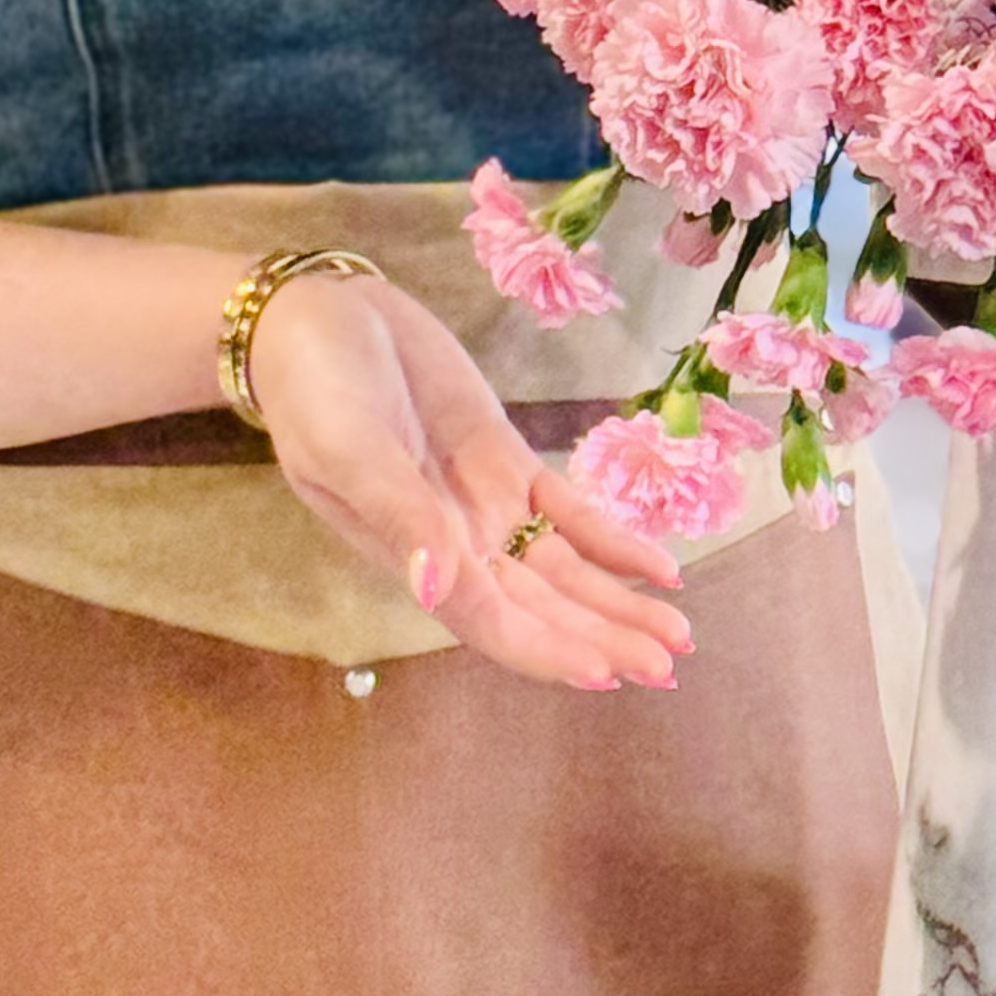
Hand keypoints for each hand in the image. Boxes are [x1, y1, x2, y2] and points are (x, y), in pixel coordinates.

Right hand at [246, 272, 694, 692]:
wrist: (323, 320)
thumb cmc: (317, 390)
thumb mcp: (348, 449)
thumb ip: (400, 517)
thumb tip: (436, 591)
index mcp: (410, 553)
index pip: (490, 618)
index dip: (545, 649)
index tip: (603, 674)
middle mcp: (456, 542)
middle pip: (540, 606)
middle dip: (601, 638)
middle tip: (667, 669)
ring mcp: (486, 503)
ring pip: (564, 569)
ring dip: (617, 603)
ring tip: (678, 634)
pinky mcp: (507, 460)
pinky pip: (570, 511)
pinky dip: (613, 541)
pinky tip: (661, 569)